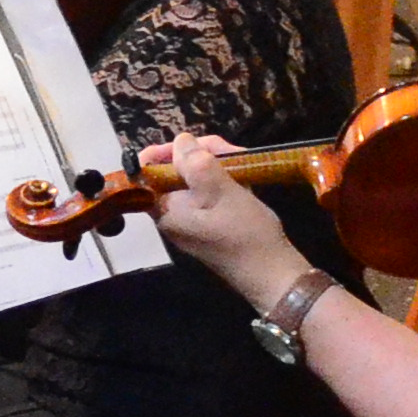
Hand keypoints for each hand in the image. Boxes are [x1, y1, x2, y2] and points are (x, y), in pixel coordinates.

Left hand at [143, 133, 303, 293]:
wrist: (272, 275)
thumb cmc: (245, 233)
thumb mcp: (222, 192)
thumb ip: (196, 164)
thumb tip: (180, 141)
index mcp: (164, 209)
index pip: (145, 172)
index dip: (164, 152)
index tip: (192, 143)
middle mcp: (172, 215)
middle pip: (173, 172)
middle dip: (201, 154)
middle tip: (230, 150)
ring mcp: (191, 220)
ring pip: (195, 180)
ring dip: (217, 165)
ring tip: (243, 160)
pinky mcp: (210, 224)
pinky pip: (209, 194)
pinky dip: (224, 181)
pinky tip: (244, 176)